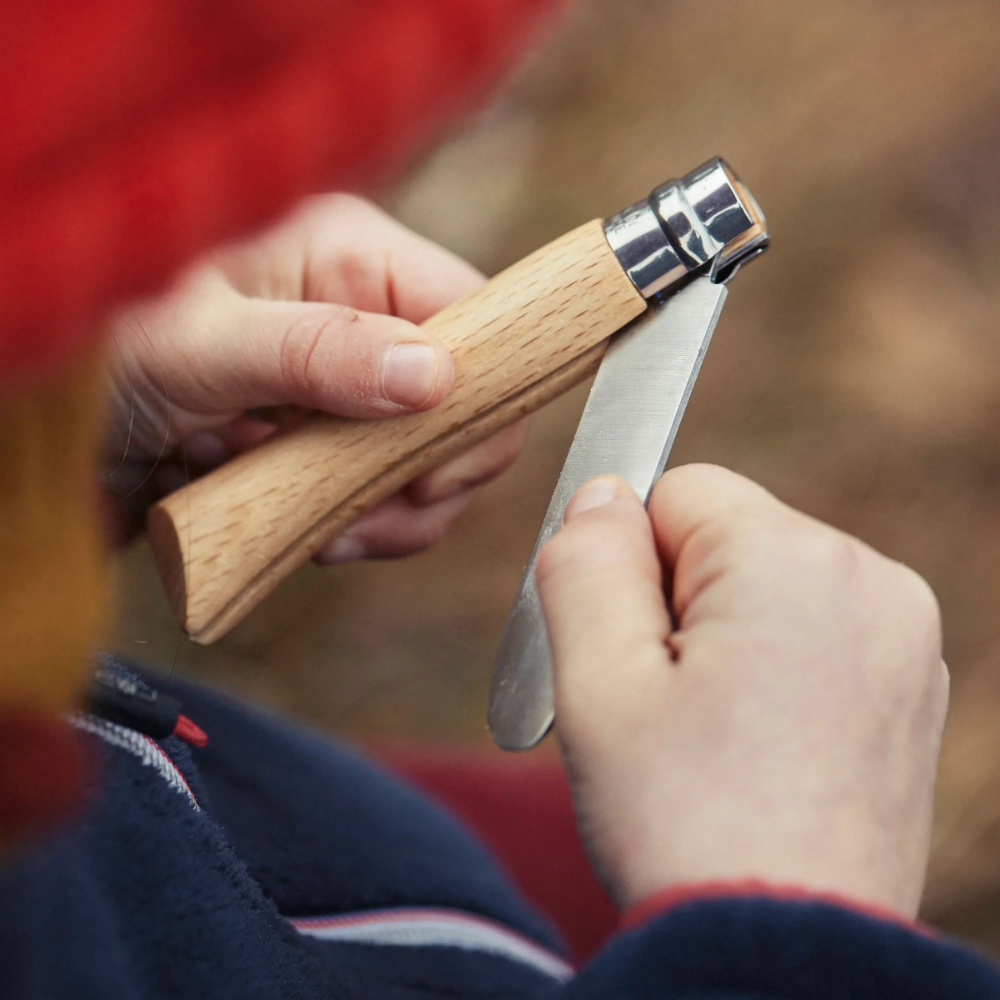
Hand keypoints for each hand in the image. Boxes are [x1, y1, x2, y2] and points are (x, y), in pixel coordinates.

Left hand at [102, 194, 526, 552]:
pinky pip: (379, 498)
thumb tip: (436, 378)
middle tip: (374, 512)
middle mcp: (358, 322)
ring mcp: (343, 394)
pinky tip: (310, 534)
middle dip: (432, 471)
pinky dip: (355, 528)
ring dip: (387, 509)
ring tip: (326, 529)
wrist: (28, 430)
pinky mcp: (320, 452)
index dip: (480, 393)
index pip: (472, 314)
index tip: (439, 464)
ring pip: (427, 461)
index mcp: (347, 258)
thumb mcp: (200, 342)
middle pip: (462, 402)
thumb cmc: (96, 345)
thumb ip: (318, 351)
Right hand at [536, 465, 946, 917]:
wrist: (783, 954)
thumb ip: (585, 560)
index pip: (678, 491)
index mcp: (794, 558)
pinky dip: (772, 671)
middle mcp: (870, 578)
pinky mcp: (911, 685)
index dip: (629, 566)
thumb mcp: (595, 679)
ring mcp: (904, 635)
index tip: (632, 654)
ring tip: (711, 737)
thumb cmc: (681, 820)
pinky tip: (757, 750)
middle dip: (676, 603)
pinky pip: (812, 633)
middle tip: (665, 707)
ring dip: (719, 639)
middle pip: (724, 538)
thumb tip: (604, 493)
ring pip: (764, 586)